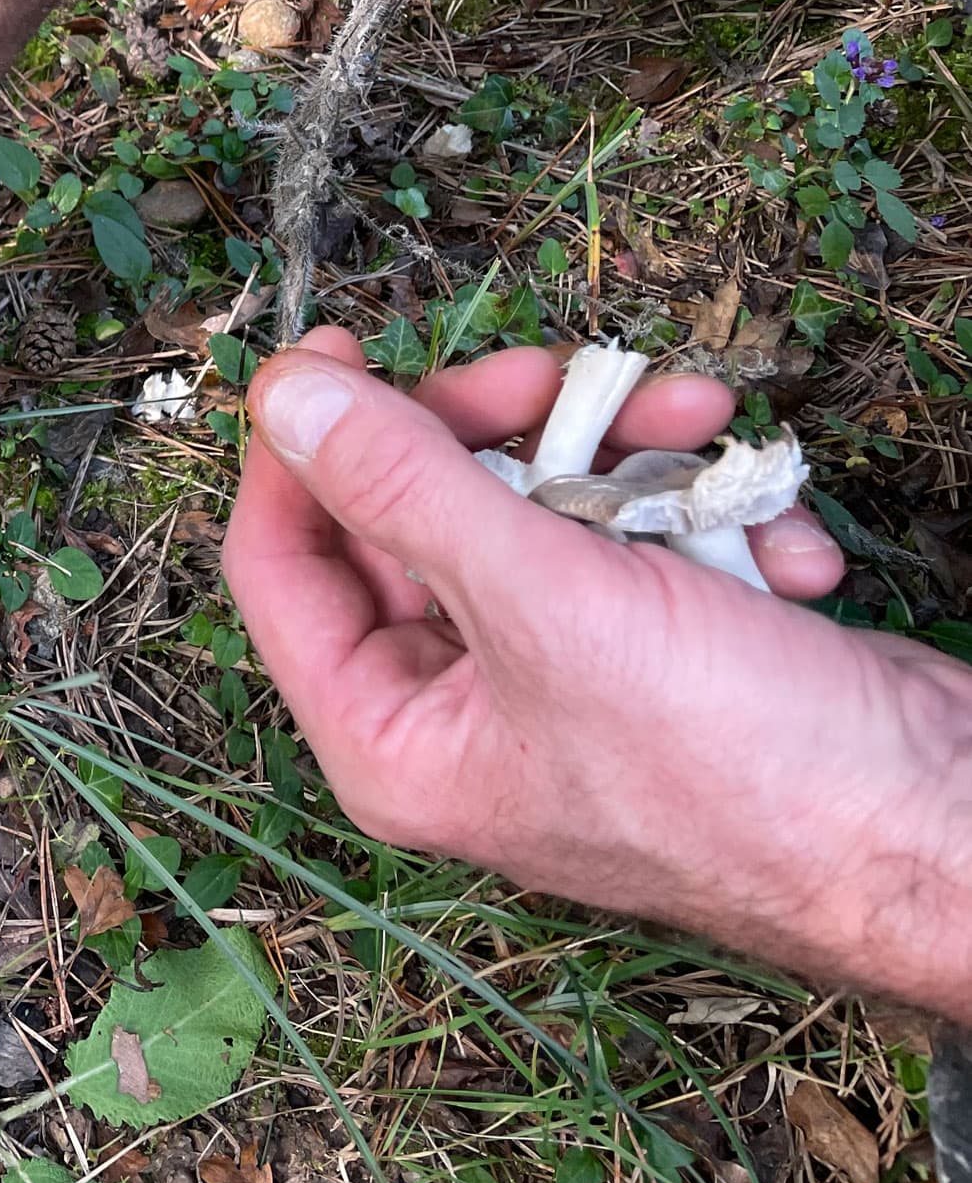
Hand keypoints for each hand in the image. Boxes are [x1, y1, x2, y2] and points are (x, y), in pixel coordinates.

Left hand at [224, 329, 971, 1019]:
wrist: (955, 834)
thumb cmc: (749, 771)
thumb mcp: (546, 603)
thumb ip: (402, 487)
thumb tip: (281, 399)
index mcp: (391, 736)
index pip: (279, 562)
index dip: (297, 447)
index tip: (340, 348)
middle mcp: (458, 711)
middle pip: (413, 512)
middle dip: (502, 426)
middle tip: (560, 374)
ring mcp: (560, 678)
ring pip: (538, 505)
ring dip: (625, 454)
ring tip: (700, 428)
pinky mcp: (657, 649)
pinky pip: (636, 541)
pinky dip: (707, 519)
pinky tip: (777, 548)